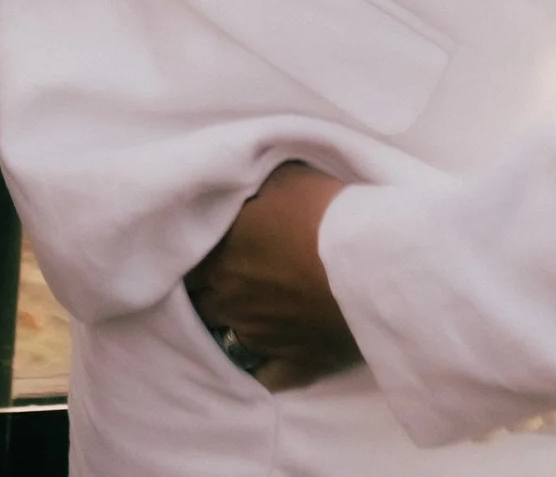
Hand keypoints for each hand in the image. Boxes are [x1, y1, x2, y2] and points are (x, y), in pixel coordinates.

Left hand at [184, 163, 360, 393]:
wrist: (370, 263)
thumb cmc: (324, 212)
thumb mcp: (282, 178)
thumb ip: (252, 188)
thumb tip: (240, 187)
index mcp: (221, 253)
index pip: (184, 263)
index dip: (191, 256)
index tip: (201, 249)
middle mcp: (231, 298)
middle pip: (199, 303)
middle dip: (206, 292)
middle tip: (222, 280)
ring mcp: (260, 336)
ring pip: (226, 338)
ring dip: (229, 325)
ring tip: (244, 313)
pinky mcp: (294, 364)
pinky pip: (264, 377)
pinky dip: (260, 368)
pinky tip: (262, 359)